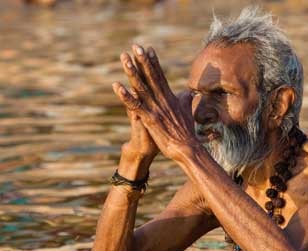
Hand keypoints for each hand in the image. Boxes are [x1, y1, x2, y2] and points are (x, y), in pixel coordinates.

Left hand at [111, 44, 197, 160]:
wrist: (187, 148)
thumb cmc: (187, 132)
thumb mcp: (188, 111)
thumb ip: (187, 100)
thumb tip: (191, 91)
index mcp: (170, 97)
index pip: (160, 75)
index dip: (153, 62)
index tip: (148, 49)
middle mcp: (162, 99)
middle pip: (151, 76)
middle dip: (142, 60)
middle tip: (135, 46)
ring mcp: (156, 108)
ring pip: (141, 87)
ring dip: (132, 72)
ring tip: (124, 59)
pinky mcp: (150, 119)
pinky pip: (135, 105)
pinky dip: (125, 96)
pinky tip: (117, 86)